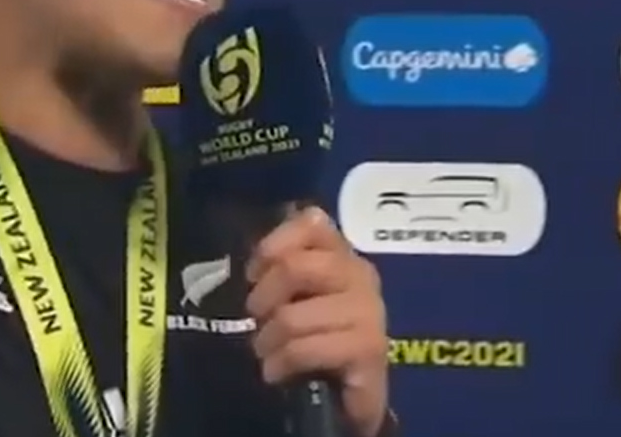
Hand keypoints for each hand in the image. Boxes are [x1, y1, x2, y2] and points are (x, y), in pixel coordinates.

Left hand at [246, 207, 389, 436]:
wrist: (347, 398)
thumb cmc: (315, 341)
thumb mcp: (295, 298)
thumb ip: (282, 270)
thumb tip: (250, 264)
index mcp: (343, 256)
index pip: (312, 222)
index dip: (273, 245)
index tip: (254, 275)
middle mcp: (362, 276)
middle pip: (294, 267)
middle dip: (263, 297)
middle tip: (257, 320)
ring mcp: (369, 313)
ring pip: (293, 316)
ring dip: (267, 340)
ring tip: (266, 353)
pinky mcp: (368, 350)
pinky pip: (305, 349)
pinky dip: (280, 363)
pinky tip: (276, 372)